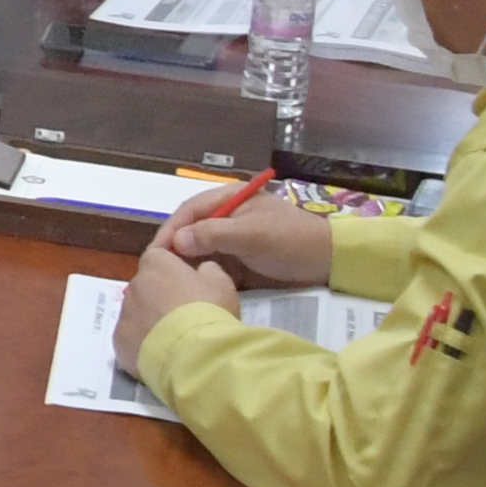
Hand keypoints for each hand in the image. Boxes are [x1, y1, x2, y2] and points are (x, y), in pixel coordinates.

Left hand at [124, 238, 239, 351]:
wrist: (193, 354)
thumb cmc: (208, 312)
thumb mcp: (221, 283)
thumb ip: (208, 271)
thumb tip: (201, 272)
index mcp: (156, 265)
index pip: (157, 254)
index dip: (169, 260)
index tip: (180, 267)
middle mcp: (134, 285)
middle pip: (147, 285)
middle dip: (162, 294)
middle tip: (184, 311)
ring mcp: (124, 314)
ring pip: (138, 312)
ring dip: (152, 319)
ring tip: (175, 337)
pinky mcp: (119, 341)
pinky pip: (131, 337)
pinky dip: (144, 342)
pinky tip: (161, 353)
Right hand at [159, 182, 331, 287]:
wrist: (329, 263)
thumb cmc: (292, 241)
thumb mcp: (252, 235)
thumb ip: (214, 235)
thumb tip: (177, 242)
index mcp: (230, 198)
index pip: (189, 211)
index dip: (170, 230)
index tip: (155, 252)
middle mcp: (227, 215)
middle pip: (191, 229)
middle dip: (174, 249)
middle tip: (157, 271)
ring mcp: (233, 238)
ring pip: (199, 249)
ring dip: (186, 264)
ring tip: (170, 283)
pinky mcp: (240, 259)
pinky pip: (213, 265)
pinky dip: (202, 275)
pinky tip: (192, 288)